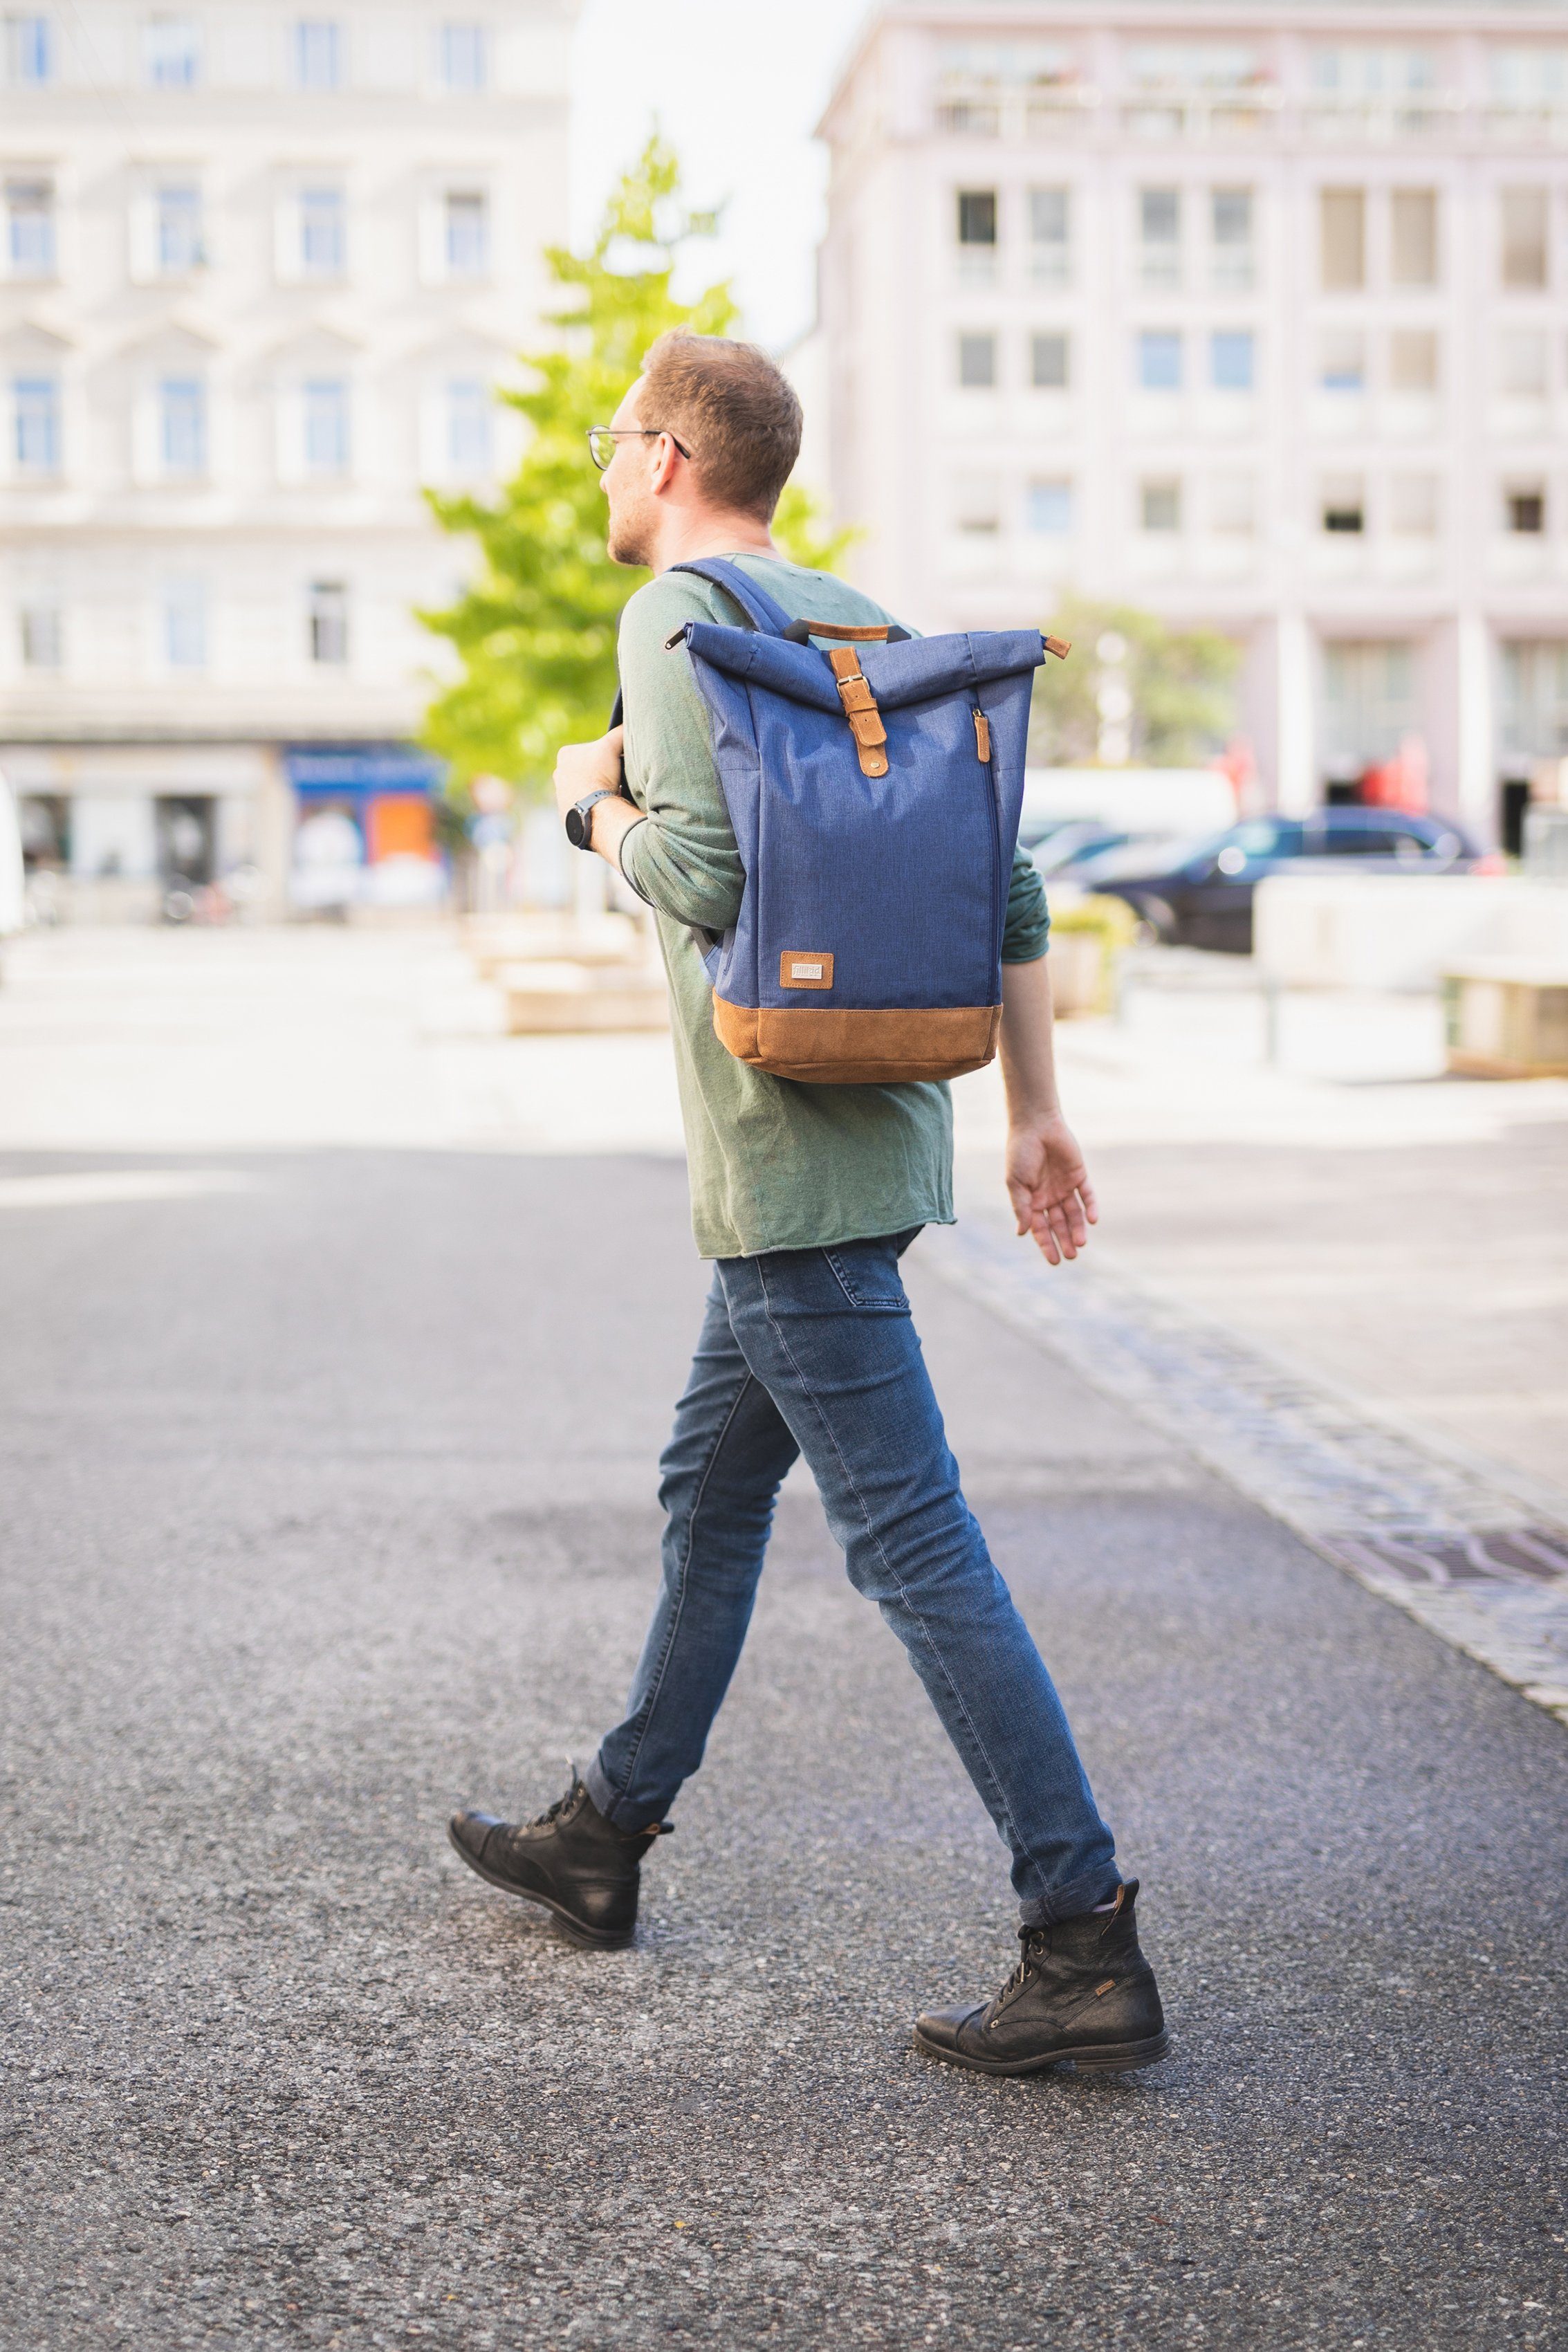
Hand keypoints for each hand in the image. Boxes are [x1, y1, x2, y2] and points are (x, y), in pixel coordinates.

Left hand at [552, 725, 625, 824]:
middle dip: (600, 773)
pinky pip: (584, 805)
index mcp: (564, 754)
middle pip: (587, 769)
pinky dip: (594, 805)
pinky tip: (605, 805)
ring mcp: (561, 795)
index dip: (605, 756)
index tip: (616, 763)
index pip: (589, 750)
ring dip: (597, 790)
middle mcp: (558, 774)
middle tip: (615, 778)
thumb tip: (627, 724)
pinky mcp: (567, 812)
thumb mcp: (611, 746)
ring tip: (611, 793)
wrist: (595, 811)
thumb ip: (619, 733)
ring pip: (585, 788)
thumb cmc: (599, 775)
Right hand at [1005, 1112, 1097, 1265]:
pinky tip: (1092, 1220)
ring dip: (1077, 1229)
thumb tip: (1021, 1233)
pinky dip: (1091, 1207)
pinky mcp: (1079, 1175)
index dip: (1046, 1244)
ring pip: (1074, 1214)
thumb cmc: (1020, 1152)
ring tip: (1080, 1244)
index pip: (1040, 1228)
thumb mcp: (1016, 1182)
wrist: (1036, 1124)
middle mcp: (1049, 1197)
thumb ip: (1021, 1207)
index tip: (1054, 1261)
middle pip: (1059, 1224)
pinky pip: (1087, 1195)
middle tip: (1071, 1257)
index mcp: (1031, 1200)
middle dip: (1064, 1241)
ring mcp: (1065, 1187)